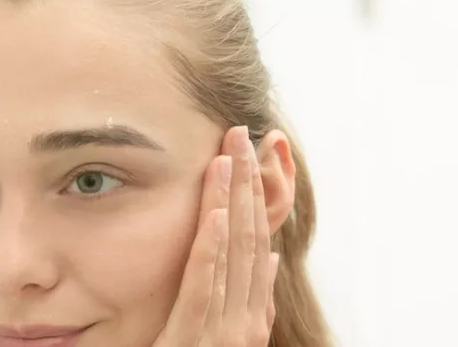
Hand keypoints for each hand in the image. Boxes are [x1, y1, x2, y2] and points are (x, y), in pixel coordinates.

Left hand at [152, 126, 279, 346]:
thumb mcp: (223, 331)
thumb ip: (246, 297)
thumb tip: (264, 257)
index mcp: (251, 314)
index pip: (256, 241)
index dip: (255, 195)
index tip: (250, 153)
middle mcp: (244, 320)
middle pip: (246, 238)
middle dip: (245, 184)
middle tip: (240, 133)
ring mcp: (223, 332)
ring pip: (229, 253)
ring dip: (229, 201)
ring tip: (229, 155)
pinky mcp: (193, 342)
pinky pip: (203, 287)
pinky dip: (209, 247)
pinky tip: (210, 212)